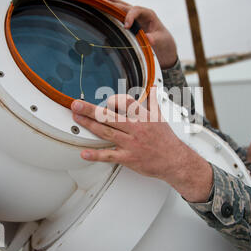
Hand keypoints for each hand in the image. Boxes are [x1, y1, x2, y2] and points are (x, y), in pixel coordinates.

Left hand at [71, 89, 212, 202]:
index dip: (115, 99)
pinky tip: (84, 153)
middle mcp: (136, 129)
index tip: (106, 99)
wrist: (174, 161)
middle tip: (76, 104)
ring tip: (76, 118)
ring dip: (89, 125)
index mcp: (143, 117)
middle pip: (110, 116)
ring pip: (106, 132)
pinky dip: (95, 155)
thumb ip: (153, 102)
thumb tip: (153, 89)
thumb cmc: (166, 140)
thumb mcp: (160, 117)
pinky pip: (109, 156)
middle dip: (91, 109)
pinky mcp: (128, 158)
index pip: (126, 102)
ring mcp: (131, 144)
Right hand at [105, 0, 177, 68]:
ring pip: (123, 7)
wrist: (163, 43)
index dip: (130, 17)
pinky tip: (106, 1)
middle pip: (127, 6)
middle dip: (116, 6)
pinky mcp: (132, 21)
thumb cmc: (163, 41)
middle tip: (105, 6)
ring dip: (113, 3)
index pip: (136, 11)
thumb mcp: (160, 40)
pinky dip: (114, 8)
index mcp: (149, 14)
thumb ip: (155, 39)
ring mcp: (136, 16)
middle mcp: (141, 12)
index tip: (126, 27)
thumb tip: (148, 39)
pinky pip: (121, 13)